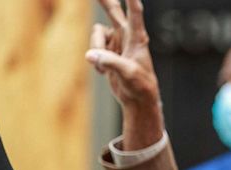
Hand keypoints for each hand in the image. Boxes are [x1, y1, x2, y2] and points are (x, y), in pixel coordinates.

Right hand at [87, 0, 161, 149]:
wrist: (137, 98)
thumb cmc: (140, 85)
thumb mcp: (127, 73)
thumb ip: (109, 62)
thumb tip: (90, 55)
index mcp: (137, 38)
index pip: (135, 13)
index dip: (131, 0)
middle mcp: (126, 35)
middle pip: (113, 10)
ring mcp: (116, 42)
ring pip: (96, 34)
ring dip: (96, 49)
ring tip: (105, 67)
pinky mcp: (107, 50)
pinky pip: (92, 48)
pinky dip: (95, 59)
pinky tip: (105, 71)